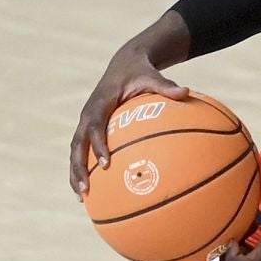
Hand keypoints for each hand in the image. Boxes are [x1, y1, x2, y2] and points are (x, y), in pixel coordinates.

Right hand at [69, 50, 188, 197]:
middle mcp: (88, 113)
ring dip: (75, 173)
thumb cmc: (140, 72)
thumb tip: (186, 92)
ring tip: (82, 197)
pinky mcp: (88, 129)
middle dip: (79, 166)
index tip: (106, 163)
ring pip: (75, 151)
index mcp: (101, 102)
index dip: (98, 144)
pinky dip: (83, 169)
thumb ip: (166, 86)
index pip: (95, 125)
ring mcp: (86, 122)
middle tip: (86, 188)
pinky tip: (90, 191)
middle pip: (78, 143)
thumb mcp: (152, 75)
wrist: (124, 63)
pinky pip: (82, 151)